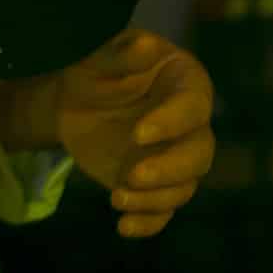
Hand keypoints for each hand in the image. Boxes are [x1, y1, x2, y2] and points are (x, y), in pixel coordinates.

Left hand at [52, 30, 215, 236]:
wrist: (73, 102)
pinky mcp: (155, 184)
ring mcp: (173, 157)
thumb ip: (123, 54)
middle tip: (131, 175)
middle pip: (199, 154)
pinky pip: (163, 210)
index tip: (137, 134)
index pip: (193, 107)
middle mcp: (189, 125)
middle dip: (169, 169)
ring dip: (155, 198)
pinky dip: (148, 223)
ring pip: (184, 186)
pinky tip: (123, 227)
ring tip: (116, 197)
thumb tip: (146, 45)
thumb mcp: (101, 56)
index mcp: (186, 84)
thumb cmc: (95, 69)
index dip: (171, 123)